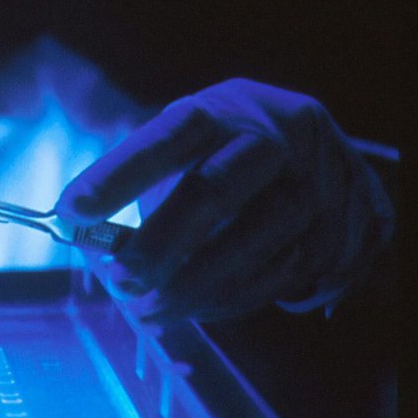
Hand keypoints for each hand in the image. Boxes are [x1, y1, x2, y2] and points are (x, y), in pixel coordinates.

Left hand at [58, 79, 392, 321]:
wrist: (328, 160)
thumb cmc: (227, 157)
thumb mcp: (187, 152)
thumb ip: (141, 188)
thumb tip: (88, 239)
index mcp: (225, 108)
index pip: (167, 136)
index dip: (118, 174)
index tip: (71, 212)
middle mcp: (278, 135)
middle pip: (214, 190)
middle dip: (160, 244)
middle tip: (121, 283)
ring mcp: (319, 180)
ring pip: (253, 241)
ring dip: (193, 286)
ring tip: (149, 309)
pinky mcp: (345, 226)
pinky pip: (281, 274)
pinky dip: (231, 298)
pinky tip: (197, 307)